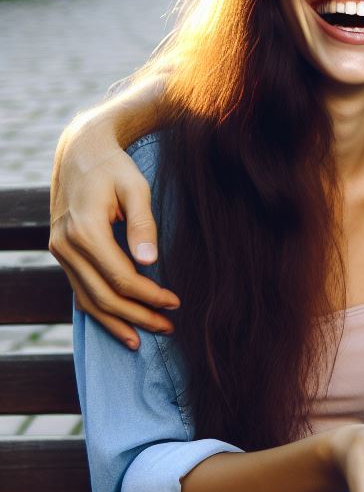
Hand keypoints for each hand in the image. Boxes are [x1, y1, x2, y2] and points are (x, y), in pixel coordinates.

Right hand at [50, 114, 177, 347]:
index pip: (122, 278)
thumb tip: (151, 262)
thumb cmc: (114, 168)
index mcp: (85, 231)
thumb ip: (143, 225)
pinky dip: (98, 313)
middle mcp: (66, 246)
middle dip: (138, 316)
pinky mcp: (62, 254)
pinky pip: (79, 291)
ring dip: (117, 322)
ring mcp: (60, 252)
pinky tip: (119, 327)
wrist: (79, 152)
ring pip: (87, 300)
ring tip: (143, 339)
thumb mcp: (136, 188)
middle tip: (169, 327)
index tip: (177, 302)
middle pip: (104, 296)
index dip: (150, 295)